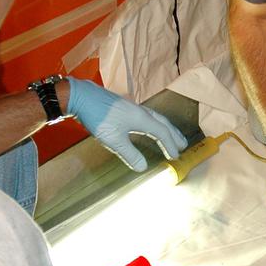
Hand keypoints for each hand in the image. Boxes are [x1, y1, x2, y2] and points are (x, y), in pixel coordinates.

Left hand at [66, 78, 187, 170]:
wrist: (82, 97)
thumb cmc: (99, 118)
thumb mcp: (114, 140)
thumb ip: (130, 154)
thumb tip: (143, 168)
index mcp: (142, 119)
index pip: (162, 133)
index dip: (170, 146)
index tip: (176, 157)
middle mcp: (141, 112)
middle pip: (163, 123)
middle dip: (174, 135)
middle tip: (183, 145)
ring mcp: (133, 108)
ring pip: (156, 118)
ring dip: (166, 128)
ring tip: (171, 135)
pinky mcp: (124, 107)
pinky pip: (147, 116)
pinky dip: (154, 123)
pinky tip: (148, 126)